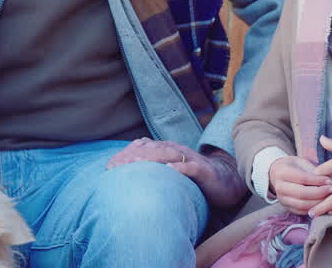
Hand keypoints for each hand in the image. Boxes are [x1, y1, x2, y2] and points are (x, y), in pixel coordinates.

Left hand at [105, 138, 247, 207]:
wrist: (224, 182)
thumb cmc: (193, 179)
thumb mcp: (170, 173)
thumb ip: (152, 171)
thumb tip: (127, 176)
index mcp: (167, 151)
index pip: (142, 149)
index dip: (125, 155)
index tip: (108, 167)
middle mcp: (176, 151)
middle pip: (151, 149)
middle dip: (131, 156)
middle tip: (114, 167)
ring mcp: (190, 159)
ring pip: (168, 155)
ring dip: (150, 159)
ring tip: (132, 165)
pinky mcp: (203, 170)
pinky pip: (191, 168)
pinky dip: (179, 168)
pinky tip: (168, 171)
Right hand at [268, 155, 331, 214]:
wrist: (278, 174)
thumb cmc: (294, 166)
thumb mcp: (302, 162)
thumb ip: (313, 171)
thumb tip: (327, 181)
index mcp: (282, 172)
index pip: (302, 178)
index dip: (317, 180)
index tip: (328, 180)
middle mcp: (280, 187)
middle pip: (301, 193)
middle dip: (319, 193)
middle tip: (331, 190)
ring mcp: (282, 199)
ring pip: (302, 205)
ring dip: (317, 202)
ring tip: (328, 198)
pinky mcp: (287, 208)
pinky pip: (302, 211)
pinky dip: (313, 208)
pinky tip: (322, 203)